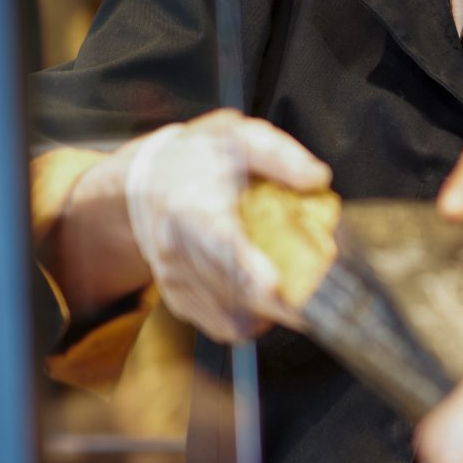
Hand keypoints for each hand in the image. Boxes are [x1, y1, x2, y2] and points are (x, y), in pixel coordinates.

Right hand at [81, 109, 332, 341]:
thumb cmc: (196, 159)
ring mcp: (176, 280)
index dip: (248, 271)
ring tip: (291, 285)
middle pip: (233, 292)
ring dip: (270, 311)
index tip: (275, 288)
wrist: (144, 184)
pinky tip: (265, 292)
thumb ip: (278, 155)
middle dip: (281, 302)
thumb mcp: (237, 136)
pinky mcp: (180, 300)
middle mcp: (178, 251)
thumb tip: (316, 177)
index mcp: (194, 210)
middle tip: (319, 299)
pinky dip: (252, 317)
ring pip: (232, 318)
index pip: (220, 246)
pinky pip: (224, 325)